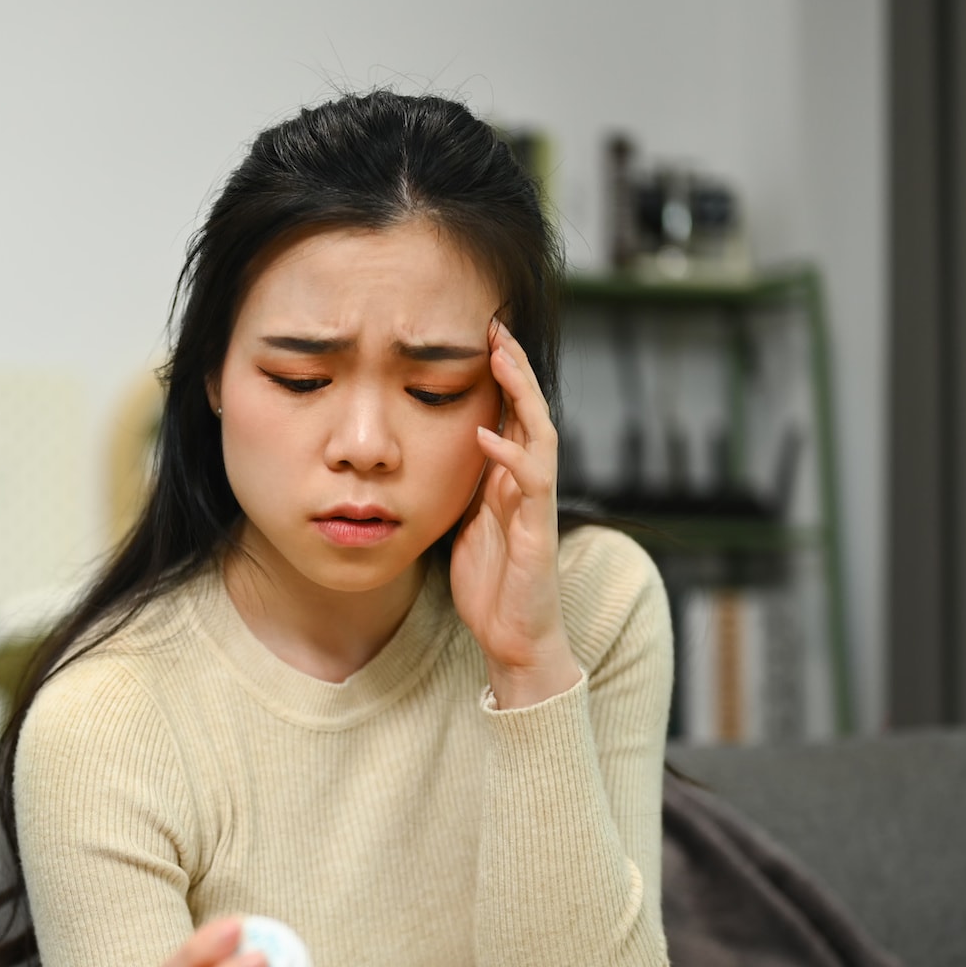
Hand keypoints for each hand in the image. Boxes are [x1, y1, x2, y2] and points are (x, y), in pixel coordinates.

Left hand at [450, 319, 580, 706]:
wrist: (514, 639)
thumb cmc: (490, 584)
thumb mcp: (462, 523)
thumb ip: (456, 488)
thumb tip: (425, 456)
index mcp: (509, 480)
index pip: (508, 414)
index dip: (497, 377)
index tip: (478, 338)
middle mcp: (528, 484)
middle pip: (530, 411)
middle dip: (514, 369)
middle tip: (495, 328)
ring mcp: (537, 505)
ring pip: (540, 435)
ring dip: (521, 396)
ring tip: (500, 360)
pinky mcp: (538, 531)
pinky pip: (532, 483)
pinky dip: (509, 457)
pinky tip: (485, 436)